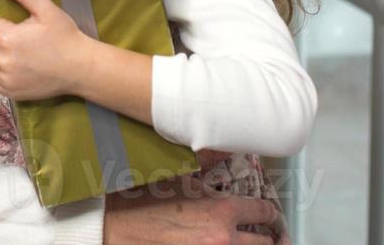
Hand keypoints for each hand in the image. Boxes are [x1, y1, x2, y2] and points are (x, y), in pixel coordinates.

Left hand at [0, 0, 91, 101]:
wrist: (81, 69)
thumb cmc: (65, 37)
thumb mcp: (46, 9)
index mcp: (7, 39)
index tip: (3, 18)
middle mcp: (1, 61)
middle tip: (14, 34)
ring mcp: (5, 80)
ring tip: (16, 50)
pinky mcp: (9, 92)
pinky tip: (15, 64)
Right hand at [103, 172, 281, 244]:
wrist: (114, 226)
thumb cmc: (142, 199)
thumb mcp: (175, 173)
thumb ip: (204, 161)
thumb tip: (222, 148)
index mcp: (222, 211)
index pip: (265, 212)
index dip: (269, 211)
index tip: (268, 212)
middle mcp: (224, 239)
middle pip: (266, 243)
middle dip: (267, 236)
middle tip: (267, 233)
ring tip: (250, 241)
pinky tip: (223, 243)